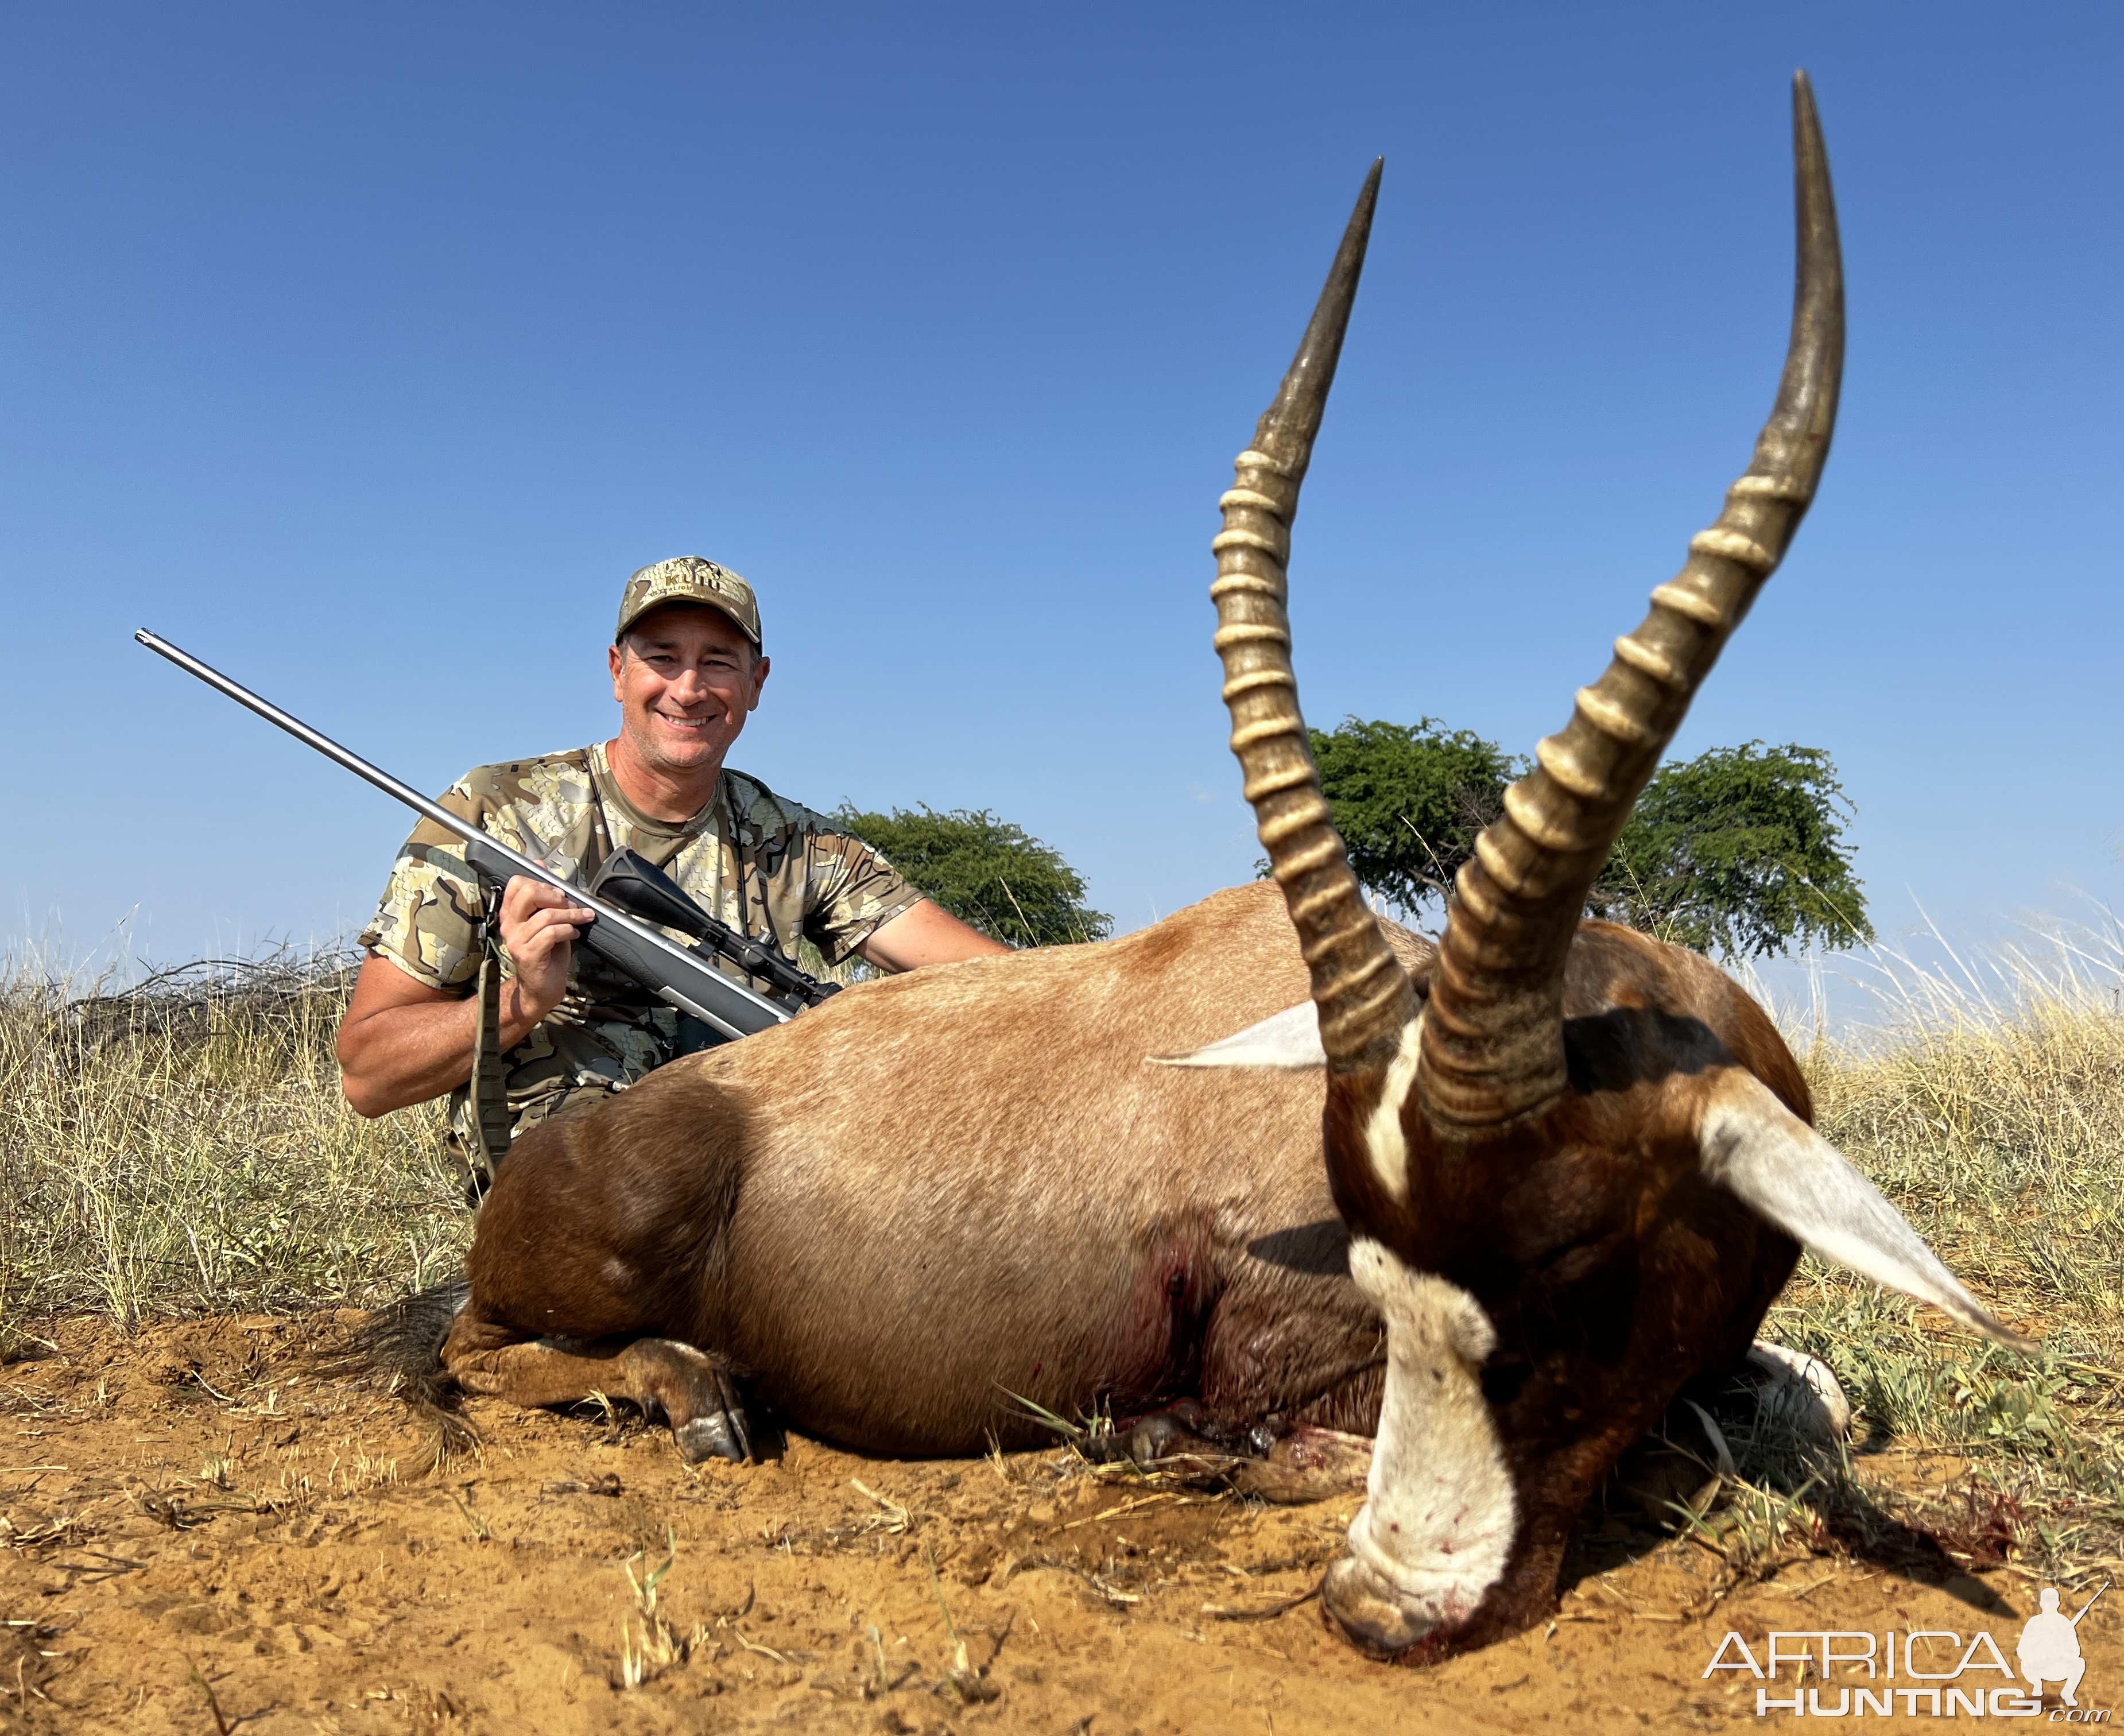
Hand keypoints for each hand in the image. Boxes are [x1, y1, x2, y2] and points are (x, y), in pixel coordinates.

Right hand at [498, 875, 595, 1024]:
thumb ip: (543, 896)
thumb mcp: (546, 920)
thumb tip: (540, 865)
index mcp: (511, 913)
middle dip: (556, 896)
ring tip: (580, 920)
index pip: (516, 883)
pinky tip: (574, 934)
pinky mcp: (529, 954)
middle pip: (528, 893)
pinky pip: (552, 933)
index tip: (558, 894)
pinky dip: (568, 930)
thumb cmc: (547, 953)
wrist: (542, 987)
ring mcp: (517, 940)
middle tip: (569, 905)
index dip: (541, 883)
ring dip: (571, 915)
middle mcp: (509, 925)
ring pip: (547, 914)